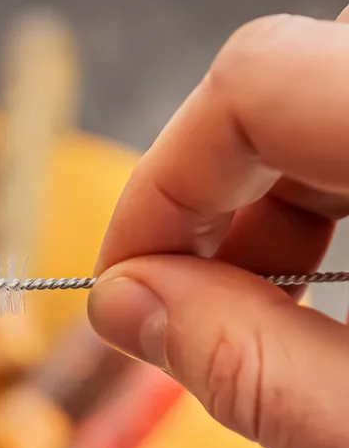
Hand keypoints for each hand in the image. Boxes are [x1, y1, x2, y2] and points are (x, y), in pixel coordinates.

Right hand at [88, 10, 348, 447]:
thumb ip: (252, 370)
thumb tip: (123, 309)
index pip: (256, 83)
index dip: (161, 183)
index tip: (121, 280)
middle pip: (285, 78)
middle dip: (205, 197)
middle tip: (183, 305)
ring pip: (324, 91)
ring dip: (263, 198)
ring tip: (255, 301)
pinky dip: (321, 191)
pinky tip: (321, 274)